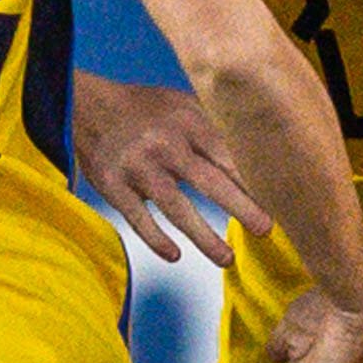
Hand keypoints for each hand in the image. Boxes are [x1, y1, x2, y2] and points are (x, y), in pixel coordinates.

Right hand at [74, 73, 267, 266]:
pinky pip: (138, 219)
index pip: (227, 155)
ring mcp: (138, 167)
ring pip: (176, 208)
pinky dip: (156, 240)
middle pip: (209, 182)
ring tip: (226, 259)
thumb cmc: (144, 108)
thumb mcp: (181, 103)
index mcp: (187, 122)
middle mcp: (165, 145)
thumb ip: (213, 126)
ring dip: (204, 237)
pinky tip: (174, 256)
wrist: (86, 105)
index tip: (276, 200)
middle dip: (241, 207)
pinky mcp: (112, 186)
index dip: (253, 180)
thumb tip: (254, 150)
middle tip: (265, 230)